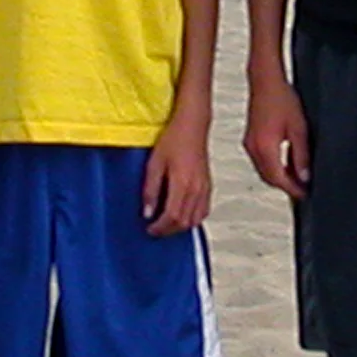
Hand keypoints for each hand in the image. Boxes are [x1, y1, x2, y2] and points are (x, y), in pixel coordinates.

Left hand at [141, 117, 210, 235]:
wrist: (192, 126)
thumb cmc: (173, 140)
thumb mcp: (154, 163)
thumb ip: (150, 190)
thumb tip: (147, 212)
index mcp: (182, 183)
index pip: (172, 216)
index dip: (160, 228)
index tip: (149, 229)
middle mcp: (196, 189)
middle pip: (184, 222)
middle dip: (168, 230)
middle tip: (156, 229)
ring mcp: (205, 189)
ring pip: (195, 220)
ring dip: (180, 227)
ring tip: (167, 223)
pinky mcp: (208, 186)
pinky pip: (203, 211)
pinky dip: (193, 219)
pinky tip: (182, 215)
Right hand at [243, 74, 309, 198]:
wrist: (266, 82)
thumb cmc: (281, 98)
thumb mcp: (299, 129)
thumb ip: (302, 155)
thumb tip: (305, 175)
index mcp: (266, 147)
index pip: (279, 179)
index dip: (292, 189)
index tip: (304, 194)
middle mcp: (254, 148)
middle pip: (269, 178)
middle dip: (286, 186)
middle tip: (302, 189)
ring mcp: (250, 144)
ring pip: (264, 171)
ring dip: (279, 177)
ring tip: (297, 178)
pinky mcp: (250, 140)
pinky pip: (261, 161)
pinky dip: (273, 167)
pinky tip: (286, 163)